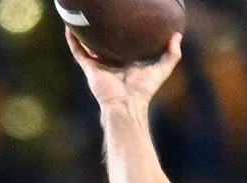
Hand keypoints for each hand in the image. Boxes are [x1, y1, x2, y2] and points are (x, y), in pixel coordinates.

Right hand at [67, 28, 182, 110]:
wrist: (127, 104)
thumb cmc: (143, 90)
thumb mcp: (162, 69)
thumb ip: (172, 55)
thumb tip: (177, 36)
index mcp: (125, 62)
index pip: (121, 45)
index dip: (120, 33)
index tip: (122, 18)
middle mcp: (110, 62)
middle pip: (103, 43)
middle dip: (101, 30)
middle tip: (101, 15)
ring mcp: (98, 65)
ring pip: (87, 45)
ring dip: (83, 33)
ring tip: (80, 17)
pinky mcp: (89, 68)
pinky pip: (78, 51)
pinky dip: (73, 40)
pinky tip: (69, 26)